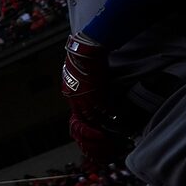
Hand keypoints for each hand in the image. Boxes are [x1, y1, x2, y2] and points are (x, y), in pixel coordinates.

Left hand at [61, 33, 122, 164]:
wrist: (86, 51)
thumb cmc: (81, 59)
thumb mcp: (75, 74)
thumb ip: (79, 85)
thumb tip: (85, 88)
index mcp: (68, 93)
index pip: (76, 113)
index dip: (85, 121)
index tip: (92, 127)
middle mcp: (74, 98)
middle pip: (84, 118)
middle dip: (93, 127)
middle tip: (102, 134)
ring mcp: (85, 97)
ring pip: (95, 115)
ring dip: (104, 121)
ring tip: (112, 126)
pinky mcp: (97, 93)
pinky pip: (105, 108)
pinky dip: (111, 112)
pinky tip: (117, 114)